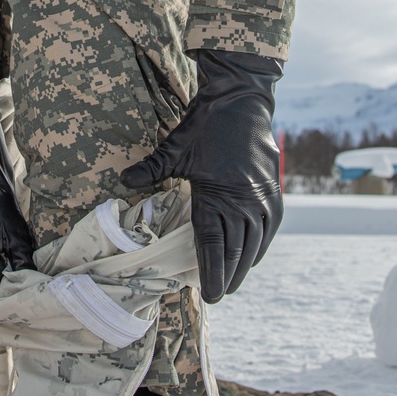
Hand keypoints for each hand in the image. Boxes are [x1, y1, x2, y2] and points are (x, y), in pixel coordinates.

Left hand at [121, 49, 282, 303]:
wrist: (241, 101)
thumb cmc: (205, 125)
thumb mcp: (175, 148)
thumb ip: (151, 170)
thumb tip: (123, 180)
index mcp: (217, 195)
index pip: (213, 245)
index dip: (211, 272)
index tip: (209, 294)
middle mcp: (244, 201)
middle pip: (235, 250)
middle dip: (227, 276)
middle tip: (218, 295)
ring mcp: (262, 197)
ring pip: (255, 242)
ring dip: (245, 265)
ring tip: (234, 282)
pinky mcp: (273, 190)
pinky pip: (269, 227)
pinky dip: (261, 245)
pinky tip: (253, 255)